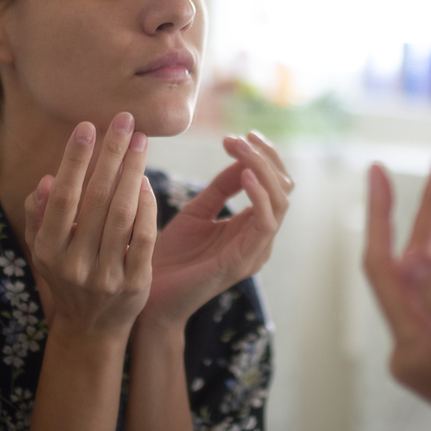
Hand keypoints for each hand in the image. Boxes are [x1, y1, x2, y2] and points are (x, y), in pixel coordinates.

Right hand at [23, 114, 157, 339]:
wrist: (92, 328)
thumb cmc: (66, 275)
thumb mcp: (43, 249)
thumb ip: (39, 215)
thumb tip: (46, 180)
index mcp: (48, 250)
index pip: (63, 196)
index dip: (76, 159)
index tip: (88, 126)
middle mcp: (75, 264)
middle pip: (97, 198)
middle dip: (112, 154)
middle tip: (125, 120)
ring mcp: (106, 276)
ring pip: (122, 214)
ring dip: (132, 171)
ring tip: (139, 142)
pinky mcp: (135, 284)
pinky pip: (143, 236)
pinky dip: (146, 207)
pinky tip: (145, 182)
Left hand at [139, 132, 292, 329]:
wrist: (147, 295)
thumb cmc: (169, 256)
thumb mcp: (197, 211)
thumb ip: (221, 188)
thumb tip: (242, 156)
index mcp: (251, 228)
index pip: (276, 185)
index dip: (264, 156)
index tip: (241, 135)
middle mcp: (259, 240)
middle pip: (284, 189)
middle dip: (266, 157)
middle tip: (242, 137)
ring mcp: (255, 252)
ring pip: (280, 202)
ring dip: (263, 169)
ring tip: (241, 148)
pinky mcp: (242, 262)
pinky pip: (266, 223)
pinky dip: (259, 195)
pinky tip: (243, 174)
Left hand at [363, 154, 430, 430]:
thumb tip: (412, 257)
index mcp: (416, 346)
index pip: (382, 267)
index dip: (379, 215)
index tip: (378, 171)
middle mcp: (409, 348)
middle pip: (401, 265)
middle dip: (418, 212)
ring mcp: (420, 352)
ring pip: (415, 276)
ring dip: (429, 231)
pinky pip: (425, 295)